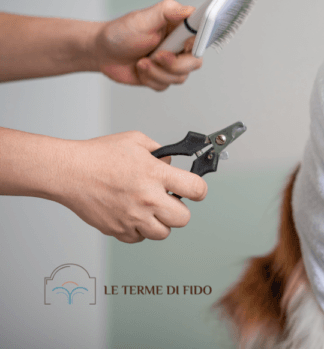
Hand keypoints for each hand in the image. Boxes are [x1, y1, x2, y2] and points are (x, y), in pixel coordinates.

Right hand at [54, 131, 207, 242]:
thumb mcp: (136, 141)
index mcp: (155, 174)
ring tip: (149, 209)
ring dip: (161, 223)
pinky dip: (139, 230)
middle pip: (184, 219)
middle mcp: (147, 198)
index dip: (199, 190)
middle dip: (180, 210)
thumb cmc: (98, 155)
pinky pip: (139, 238)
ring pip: (163, 233)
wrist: (68, 172)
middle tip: (169, 201)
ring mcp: (133, 217)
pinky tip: (132, 214)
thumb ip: (160, 152)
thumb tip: (172, 164)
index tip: (195, 190)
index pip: (196, 189)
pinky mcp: (118, 230)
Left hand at [93, 0, 202, 90]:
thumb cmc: (121, 32)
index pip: (202, 37)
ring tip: (141, 62)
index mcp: (180, 29)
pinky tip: (140, 69)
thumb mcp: (144, 18)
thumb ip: (168, 11)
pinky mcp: (163, 77)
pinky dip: (150, 79)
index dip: (197, 44)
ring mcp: (172, 63)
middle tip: (156, 56)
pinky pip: (165, 85)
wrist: (103, 52)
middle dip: (173, 64)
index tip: (184, 46)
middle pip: (194, 62)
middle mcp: (180, 46)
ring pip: (179, 77)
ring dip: (156, 72)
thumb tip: (189, 10)